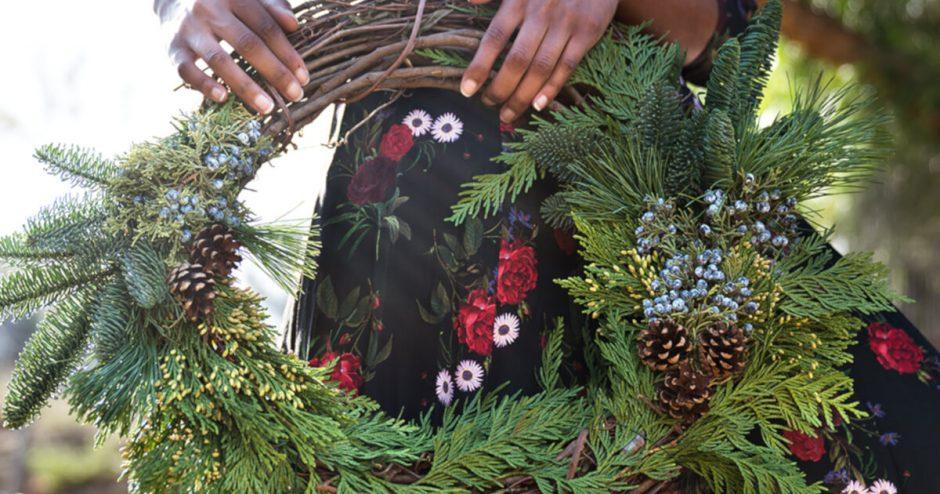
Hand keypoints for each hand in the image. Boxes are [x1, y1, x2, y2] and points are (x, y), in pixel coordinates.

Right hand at [157, 0, 307, 113]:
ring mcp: (189, 29)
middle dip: (275, 73)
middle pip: (248, 44)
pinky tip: (224, 98)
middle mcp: (209, 9)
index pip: (266, 28)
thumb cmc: (222, 2)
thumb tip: (293, 25)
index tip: (304, 78)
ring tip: (267, 107)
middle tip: (295, 95)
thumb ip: (271, 7)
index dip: (288, 53)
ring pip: (219, 61)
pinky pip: (187, 70)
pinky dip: (205, 85)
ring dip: (245, 87)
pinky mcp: (172, 47)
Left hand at [460, 0, 618, 122]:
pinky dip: (552, 88)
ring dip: (522, 95)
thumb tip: (468, 2)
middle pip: (517, 60)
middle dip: (500, 88)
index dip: (480, 66)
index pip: (495, 38)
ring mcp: (566, 25)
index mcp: (520, 0)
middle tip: (487, 104)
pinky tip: (537, 105)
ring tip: (507, 114)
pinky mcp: (587, 33)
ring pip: (540, 68)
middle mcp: (541, 14)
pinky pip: (567, 66)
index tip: (467, 90)